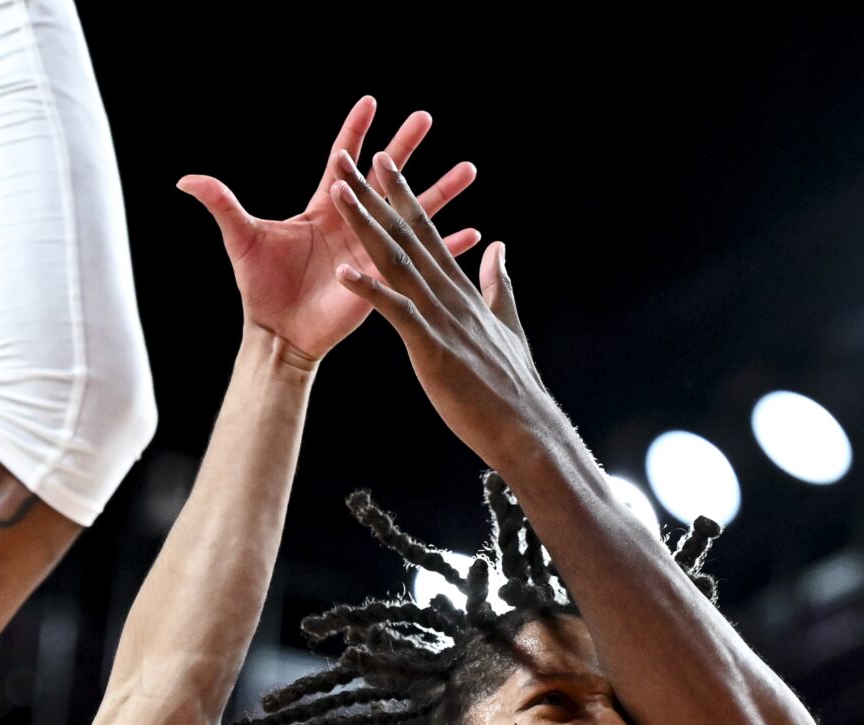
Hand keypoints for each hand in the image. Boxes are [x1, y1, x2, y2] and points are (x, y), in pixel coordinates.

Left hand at [180, 97, 478, 361]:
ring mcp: (372, 249)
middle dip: (404, 147)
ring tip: (469, 168)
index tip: (371, 100)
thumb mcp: (241, 238)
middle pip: (384, 176)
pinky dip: (447, 246)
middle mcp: (352, 222)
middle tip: (426, 117)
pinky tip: (473, 233)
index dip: (354, 130)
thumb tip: (185, 178)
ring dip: (440, 191)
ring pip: (412, 212)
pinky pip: (422, 259)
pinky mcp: (384, 278)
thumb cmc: (259, 286)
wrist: (278, 333)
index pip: (341, 159)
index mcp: (323, 207)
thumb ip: (221, 204)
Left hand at [327, 149, 557, 473]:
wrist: (524, 427)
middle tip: (347, 157)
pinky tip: (345, 271)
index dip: (402, 195)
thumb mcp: (507, 324)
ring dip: (365, 226)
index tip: (382, 162)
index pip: (426, 231)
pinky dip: (371, 290)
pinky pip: (396, 313)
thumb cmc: (511, 385)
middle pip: (405, 234)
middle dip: (373, 195)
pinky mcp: (432, 347)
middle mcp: (449, 294)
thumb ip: (499, 284)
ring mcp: (441, 318)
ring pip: (396, 261)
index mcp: (461, 289)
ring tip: (339, 193)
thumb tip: (500, 247)